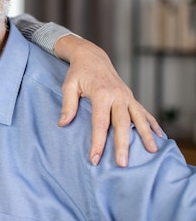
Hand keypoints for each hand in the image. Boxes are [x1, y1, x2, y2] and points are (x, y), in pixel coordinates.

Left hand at [54, 35, 161, 166]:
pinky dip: (152, 123)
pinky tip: (159, 135)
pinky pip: (143, 112)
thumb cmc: (78, 73)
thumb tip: (63, 124)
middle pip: (122, 124)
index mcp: (101, 94)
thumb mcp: (68, 86)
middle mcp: (118, 96)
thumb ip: (68, 105)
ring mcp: (127, 96)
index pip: (100, 123)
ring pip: (138, 118)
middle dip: (122, 145)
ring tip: (151, 151)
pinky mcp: (131, 97)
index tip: (95, 158)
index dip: (97, 142)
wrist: (92, 56)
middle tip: (123, 164)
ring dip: (145, 135)